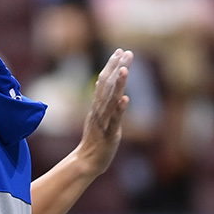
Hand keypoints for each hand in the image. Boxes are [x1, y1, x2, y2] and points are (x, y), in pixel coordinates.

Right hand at [76, 48, 132, 176]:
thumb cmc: (96, 141)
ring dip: (118, 85)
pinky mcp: (109, 134)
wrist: (87, 161)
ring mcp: (103, 121)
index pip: (104, 81)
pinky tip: (125, 99)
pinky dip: (119, 110)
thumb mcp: (101, 118)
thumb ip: (105, 104)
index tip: (120, 51)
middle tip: (126, 52)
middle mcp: (99, 110)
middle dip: (117, 68)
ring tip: (125, 70)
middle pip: (107, 86)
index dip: (112, 66)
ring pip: (110, 100)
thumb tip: (112, 90)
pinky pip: (114, 120)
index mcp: (97, 106)